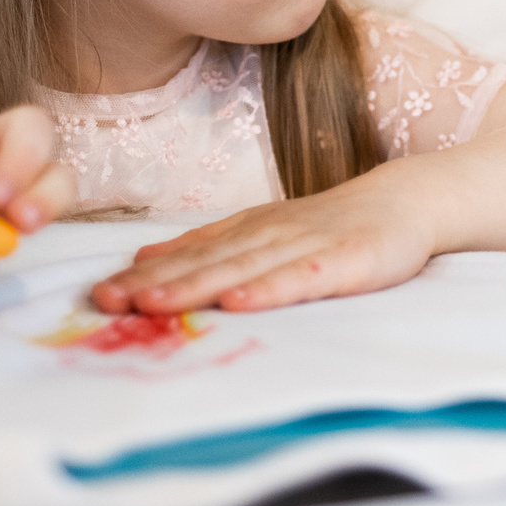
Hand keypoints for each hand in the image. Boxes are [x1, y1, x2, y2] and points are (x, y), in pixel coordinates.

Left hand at [89, 169, 435, 313]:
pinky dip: (268, 290)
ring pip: (242, 268)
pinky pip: (301, 278)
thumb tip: (144, 259)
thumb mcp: (266, 229)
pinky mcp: (344, 261)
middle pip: (205, 261)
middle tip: (107, 302)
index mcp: (248, 229)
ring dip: (195, 286)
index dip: (143, 273)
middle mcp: (269, 234)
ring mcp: (306, 246)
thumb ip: (210, 245)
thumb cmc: (334, 224)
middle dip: (154, 283)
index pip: (188, 253)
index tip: (99, 294)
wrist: (407, 200)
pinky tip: (239, 303)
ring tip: (152, 305)